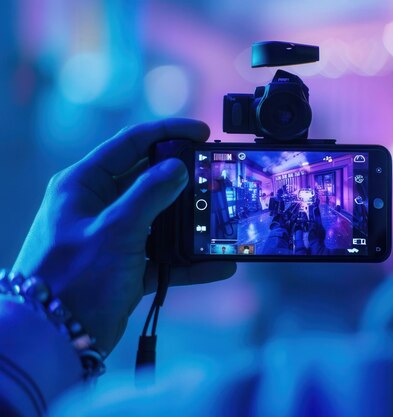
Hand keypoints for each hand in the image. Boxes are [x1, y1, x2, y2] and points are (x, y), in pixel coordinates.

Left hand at [12, 119, 235, 354]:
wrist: (55, 337)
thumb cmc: (73, 278)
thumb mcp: (115, 229)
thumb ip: (150, 194)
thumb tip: (178, 168)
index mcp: (84, 184)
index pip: (131, 143)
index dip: (168, 133)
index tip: (203, 133)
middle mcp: (98, 206)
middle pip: (149, 180)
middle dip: (184, 180)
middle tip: (215, 177)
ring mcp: (113, 236)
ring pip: (160, 219)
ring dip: (189, 223)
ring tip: (219, 220)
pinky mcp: (126, 265)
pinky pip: (163, 255)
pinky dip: (188, 261)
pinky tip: (216, 264)